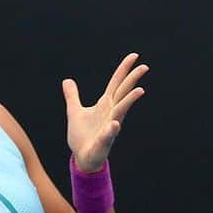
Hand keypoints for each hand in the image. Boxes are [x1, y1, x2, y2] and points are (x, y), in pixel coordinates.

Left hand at [62, 52, 147, 171]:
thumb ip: (72, 96)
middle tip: (144, 66)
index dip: (123, 69)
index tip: (134, 56)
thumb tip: (67, 80)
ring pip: (121, 111)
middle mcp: (111, 112)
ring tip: (140, 90)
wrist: (82, 156)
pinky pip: (109, 134)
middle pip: (123, 93)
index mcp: (105, 104)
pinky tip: (114, 123)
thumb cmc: (82, 135)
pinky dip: (112, 129)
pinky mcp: (104, 140)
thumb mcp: (74, 111)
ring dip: (129, 101)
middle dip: (132, 80)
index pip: (116, 83)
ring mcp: (110, 126)